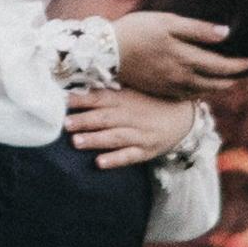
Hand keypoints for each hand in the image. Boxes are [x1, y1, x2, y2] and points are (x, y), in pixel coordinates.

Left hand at [67, 87, 199, 174]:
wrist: (185, 116)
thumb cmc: (154, 102)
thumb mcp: (135, 90)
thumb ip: (112, 89)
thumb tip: (83, 83)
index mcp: (126, 98)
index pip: (100, 98)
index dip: (81, 99)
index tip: (62, 101)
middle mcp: (131, 116)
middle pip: (104, 118)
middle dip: (84, 121)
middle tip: (65, 123)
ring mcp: (139, 134)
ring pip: (114, 137)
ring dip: (95, 139)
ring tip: (76, 142)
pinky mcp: (146, 151)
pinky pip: (129, 156)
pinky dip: (115, 159)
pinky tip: (99, 163)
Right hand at [105, 7, 243, 96]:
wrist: (107, 52)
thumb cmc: (138, 30)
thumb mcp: (169, 22)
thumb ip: (198, 29)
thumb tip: (226, 34)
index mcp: (187, 59)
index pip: (223, 67)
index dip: (242, 65)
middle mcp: (182, 78)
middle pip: (217, 83)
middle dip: (235, 78)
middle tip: (247, 70)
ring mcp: (171, 87)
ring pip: (204, 91)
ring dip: (220, 86)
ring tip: (230, 78)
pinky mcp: (161, 91)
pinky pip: (189, 95)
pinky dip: (202, 90)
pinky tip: (203, 84)